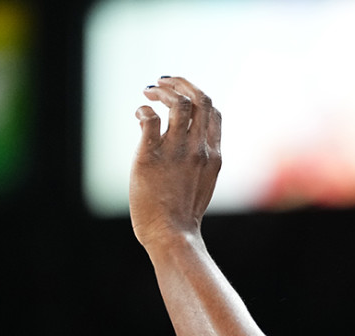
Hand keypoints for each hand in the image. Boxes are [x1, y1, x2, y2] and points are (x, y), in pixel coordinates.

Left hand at [130, 76, 221, 249]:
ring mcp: (177, 152)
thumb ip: (201, 161)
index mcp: (213, 155)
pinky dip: (144, 110)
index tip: (181, 94)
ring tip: (149, 91)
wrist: (172, 235)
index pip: (214, 112)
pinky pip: (150, 119)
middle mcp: (199, 149)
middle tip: (162, 81)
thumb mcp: (203, 183)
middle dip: (181, 83)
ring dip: (163, 90)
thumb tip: (192, 147)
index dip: (197, 95)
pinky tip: (140, 115)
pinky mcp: (151, 156)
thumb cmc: (183, 216)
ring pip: (178, 103)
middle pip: (201, 99)